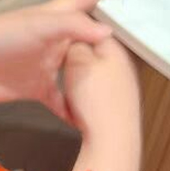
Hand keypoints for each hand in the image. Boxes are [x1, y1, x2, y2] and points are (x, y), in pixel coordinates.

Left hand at [0, 0, 133, 121]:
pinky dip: (73, 109)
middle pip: (89, 30)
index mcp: (56, 16)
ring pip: (80, 66)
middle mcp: (56, 38)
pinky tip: (86, 120)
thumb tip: (107, 32)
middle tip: (138, 27)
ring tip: (121, 76)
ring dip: (96, 71)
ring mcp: (48, 62)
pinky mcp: (39, 85)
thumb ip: (72, 26)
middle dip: (111, 27)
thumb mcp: (38, 26)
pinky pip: (62, 99)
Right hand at [64, 36, 141, 151]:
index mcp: (114, 52)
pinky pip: (84, 91)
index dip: (70, 28)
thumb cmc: (97, 102)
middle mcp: (118, 67)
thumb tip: (72, 37)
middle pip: (88, 51)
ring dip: (69, 75)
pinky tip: (63, 101)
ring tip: (55, 78)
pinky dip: (72, 93)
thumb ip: (74, 43)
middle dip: (69, 53)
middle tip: (51, 54)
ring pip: (84, 72)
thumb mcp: (79, 61)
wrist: (110, 142)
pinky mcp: (106, 104)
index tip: (53, 32)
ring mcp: (114, 87)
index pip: (92, 29)